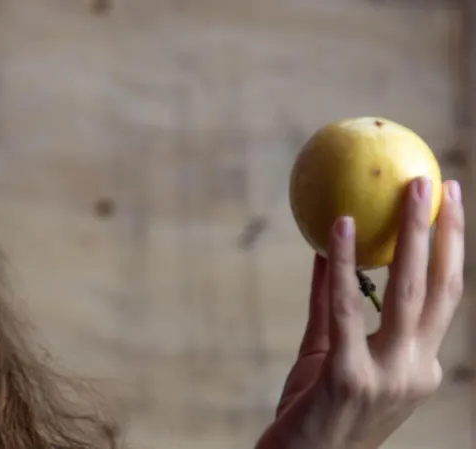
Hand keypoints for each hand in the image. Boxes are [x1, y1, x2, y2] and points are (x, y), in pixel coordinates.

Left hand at [256, 177, 464, 448]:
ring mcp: (386, 376)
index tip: (449, 206)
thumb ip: (329, 304)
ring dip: (410, 234)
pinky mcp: (347, 376)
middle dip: (445, 231)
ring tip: (408, 187)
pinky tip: (337, 225)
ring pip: (407, 292)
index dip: (451, 250)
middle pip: (441, 289)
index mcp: (418, 367)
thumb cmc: (313, 409)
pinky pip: (345, 307)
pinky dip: (341, 262)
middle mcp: (414, 371)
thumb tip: (324, 250)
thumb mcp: (327, 352)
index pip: (445, 299)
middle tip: (438, 181)